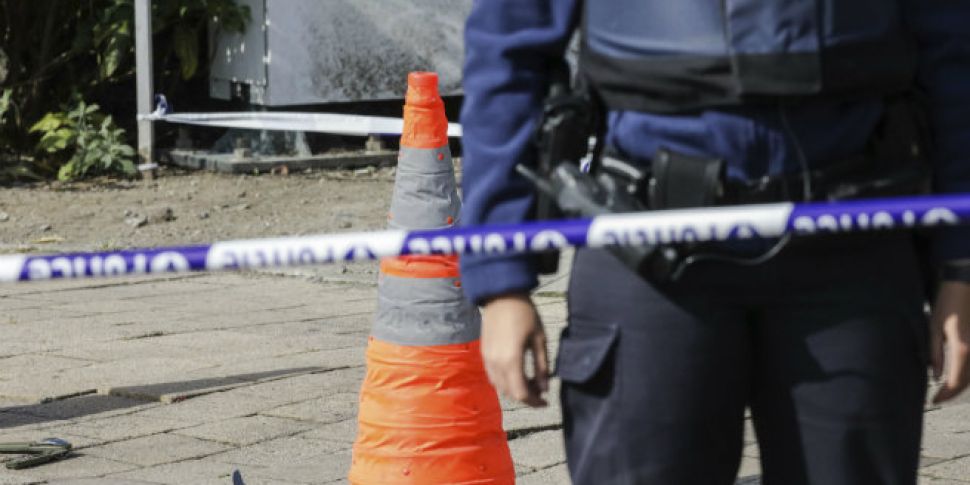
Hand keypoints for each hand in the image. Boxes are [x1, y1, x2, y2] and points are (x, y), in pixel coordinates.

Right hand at [481, 294, 549, 406]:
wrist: (501, 295)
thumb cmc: (525, 314)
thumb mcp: (540, 340)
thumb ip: (542, 366)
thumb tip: (545, 389)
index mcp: (511, 360)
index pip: (521, 393)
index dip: (534, 402)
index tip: (546, 402)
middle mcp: (496, 363)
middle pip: (510, 393)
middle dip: (526, 397)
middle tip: (541, 391)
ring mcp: (487, 359)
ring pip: (500, 387)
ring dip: (515, 390)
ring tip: (531, 383)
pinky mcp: (484, 353)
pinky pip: (493, 377)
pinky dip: (505, 381)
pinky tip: (517, 374)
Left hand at [930, 281, 969, 402]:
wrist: (966, 285)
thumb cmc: (948, 304)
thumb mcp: (934, 328)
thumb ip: (935, 354)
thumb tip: (935, 376)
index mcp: (963, 350)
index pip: (955, 382)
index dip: (945, 394)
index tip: (933, 400)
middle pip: (968, 381)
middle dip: (953, 392)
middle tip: (939, 397)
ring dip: (962, 383)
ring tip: (946, 388)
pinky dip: (968, 373)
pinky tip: (958, 373)